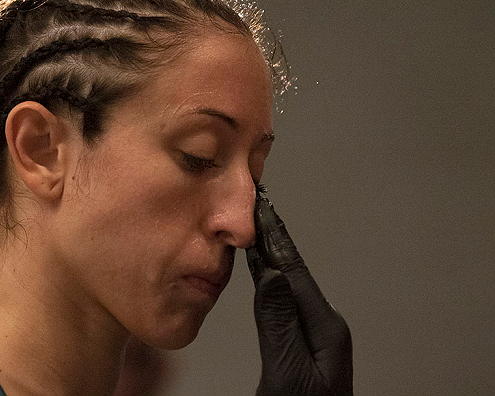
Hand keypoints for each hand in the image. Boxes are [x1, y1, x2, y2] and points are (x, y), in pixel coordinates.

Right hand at [245, 192, 352, 395]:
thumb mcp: (287, 374)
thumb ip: (278, 324)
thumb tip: (273, 274)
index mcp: (324, 329)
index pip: (295, 272)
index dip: (276, 239)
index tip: (262, 208)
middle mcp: (323, 327)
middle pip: (294, 273)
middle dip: (275, 239)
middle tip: (259, 207)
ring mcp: (314, 336)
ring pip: (288, 286)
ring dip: (272, 256)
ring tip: (256, 230)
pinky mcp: (301, 346)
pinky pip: (283, 303)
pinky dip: (270, 281)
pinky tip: (262, 272)